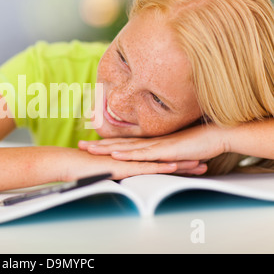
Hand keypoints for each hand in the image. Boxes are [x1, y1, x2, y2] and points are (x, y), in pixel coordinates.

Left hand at [78, 124, 228, 175]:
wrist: (215, 135)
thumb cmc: (195, 143)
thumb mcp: (172, 150)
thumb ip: (159, 153)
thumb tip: (151, 158)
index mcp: (148, 142)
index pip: (122, 142)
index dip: (104, 143)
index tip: (88, 143)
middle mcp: (148, 142)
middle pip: (118, 143)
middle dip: (98, 145)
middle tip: (79, 145)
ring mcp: (155, 145)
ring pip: (126, 148)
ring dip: (107, 148)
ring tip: (89, 149)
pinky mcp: (164, 150)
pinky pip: (143, 154)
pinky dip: (128, 154)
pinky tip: (116, 154)